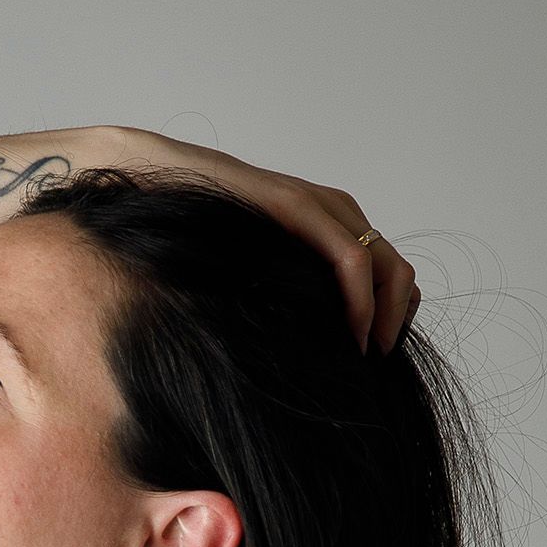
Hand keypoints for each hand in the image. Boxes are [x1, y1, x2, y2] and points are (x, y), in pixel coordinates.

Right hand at [97, 124, 419, 353]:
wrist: (150, 178)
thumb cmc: (189, 231)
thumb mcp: (247, 273)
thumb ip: (277, 295)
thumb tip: (294, 356)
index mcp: (325, 227)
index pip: (386, 274)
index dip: (391, 319)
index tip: (370, 361)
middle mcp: (332, 212)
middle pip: (396, 271)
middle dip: (396, 324)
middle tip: (376, 368)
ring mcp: (317, 206)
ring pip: (386, 264)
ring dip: (387, 317)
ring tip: (367, 358)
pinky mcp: (296, 207)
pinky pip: (350, 259)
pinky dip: (362, 301)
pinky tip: (354, 336)